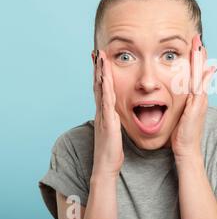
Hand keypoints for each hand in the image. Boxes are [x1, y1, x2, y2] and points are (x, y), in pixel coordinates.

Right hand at [91, 50, 123, 178]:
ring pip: (101, 89)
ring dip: (100, 72)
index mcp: (105, 112)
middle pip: (98, 85)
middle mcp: (102, 111)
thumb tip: (118, 115)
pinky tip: (104, 78)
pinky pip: (106, 101)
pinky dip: (104, 88)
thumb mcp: (115, 130)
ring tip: (99, 57)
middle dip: (97, 68)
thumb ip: (115, 121)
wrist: (106, 166)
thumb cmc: (112, 150)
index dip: (101, 74)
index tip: (100, 60)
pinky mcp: (107, 121)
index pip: (102, 88)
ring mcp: (103, 114)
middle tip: (96, 52)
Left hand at [170, 34, 216, 158]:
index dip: (195, 58)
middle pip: (201, 70)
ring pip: (201, 76)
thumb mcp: (183, 113)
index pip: (197, 73)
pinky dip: (201, 77)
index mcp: (195, 97)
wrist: (186, 148)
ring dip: (200, 61)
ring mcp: (200, 101)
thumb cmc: (182, 133)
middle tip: (197, 37)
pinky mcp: (197, 107)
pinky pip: (199, 88)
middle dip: (199, 54)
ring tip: (199, 46)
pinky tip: (201, 68)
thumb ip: (184, 101)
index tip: (193, 43)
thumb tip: (184, 91)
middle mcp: (200, 97)